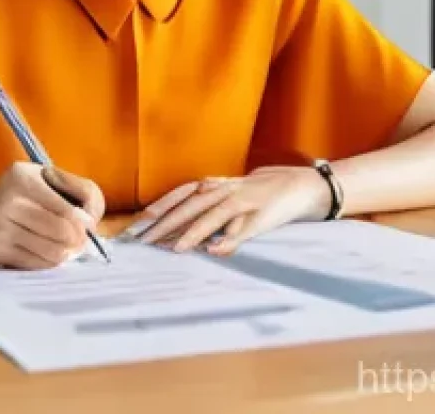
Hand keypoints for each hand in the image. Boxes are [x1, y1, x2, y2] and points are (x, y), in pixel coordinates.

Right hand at [0, 162, 104, 269]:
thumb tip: (88, 222)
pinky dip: (47, 263)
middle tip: (79, 242)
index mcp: (21, 178)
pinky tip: (46, 256)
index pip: (65, 206)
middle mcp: (9, 201)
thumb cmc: (4, 194)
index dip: (83, 221)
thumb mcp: (28, 177)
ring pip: (50, 251)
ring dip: (64, 254)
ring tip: (65, 250)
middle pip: (61, 230)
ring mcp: (0, 229)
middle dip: (77, 240)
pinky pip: (34, 263)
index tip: (88, 226)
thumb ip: (61, 190)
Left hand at [138, 166, 329, 254]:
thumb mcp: (227, 197)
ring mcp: (243, 202)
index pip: (180, 195)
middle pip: (190, 206)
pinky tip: (214, 250)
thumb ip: (204, 209)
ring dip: (194, 232)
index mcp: (214, 187)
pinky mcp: (261, 218)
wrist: (297, 184)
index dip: (159, 208)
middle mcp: (224, 191)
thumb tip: (176, 226)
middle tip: (146, 240)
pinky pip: (243, 230)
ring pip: (213, 216)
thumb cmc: (256, 194)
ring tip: (176, 248)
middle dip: (167, 223)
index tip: (137, 225)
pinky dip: (229, 240)